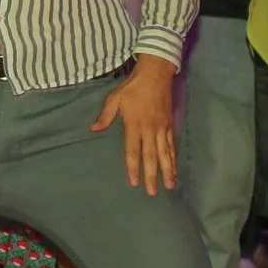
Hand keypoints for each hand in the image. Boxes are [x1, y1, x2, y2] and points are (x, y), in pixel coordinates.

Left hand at [91, 58, 178, 194]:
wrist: (156, 74)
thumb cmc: (133, 87)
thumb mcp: (114, 99)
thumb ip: (105, 116)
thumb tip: (93, 129)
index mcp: (135, 125)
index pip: (133, 151)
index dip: (133, 168)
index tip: (134, 182)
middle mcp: (150, 130)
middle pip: (151, 157)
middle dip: (152, 175)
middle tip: (152, 192)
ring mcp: (162, 128)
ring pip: (165, 154)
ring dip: (167, 171)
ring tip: (169, 186)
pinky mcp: (169, 125)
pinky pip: (171, 145)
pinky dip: (173, 158)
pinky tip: (174, 169)